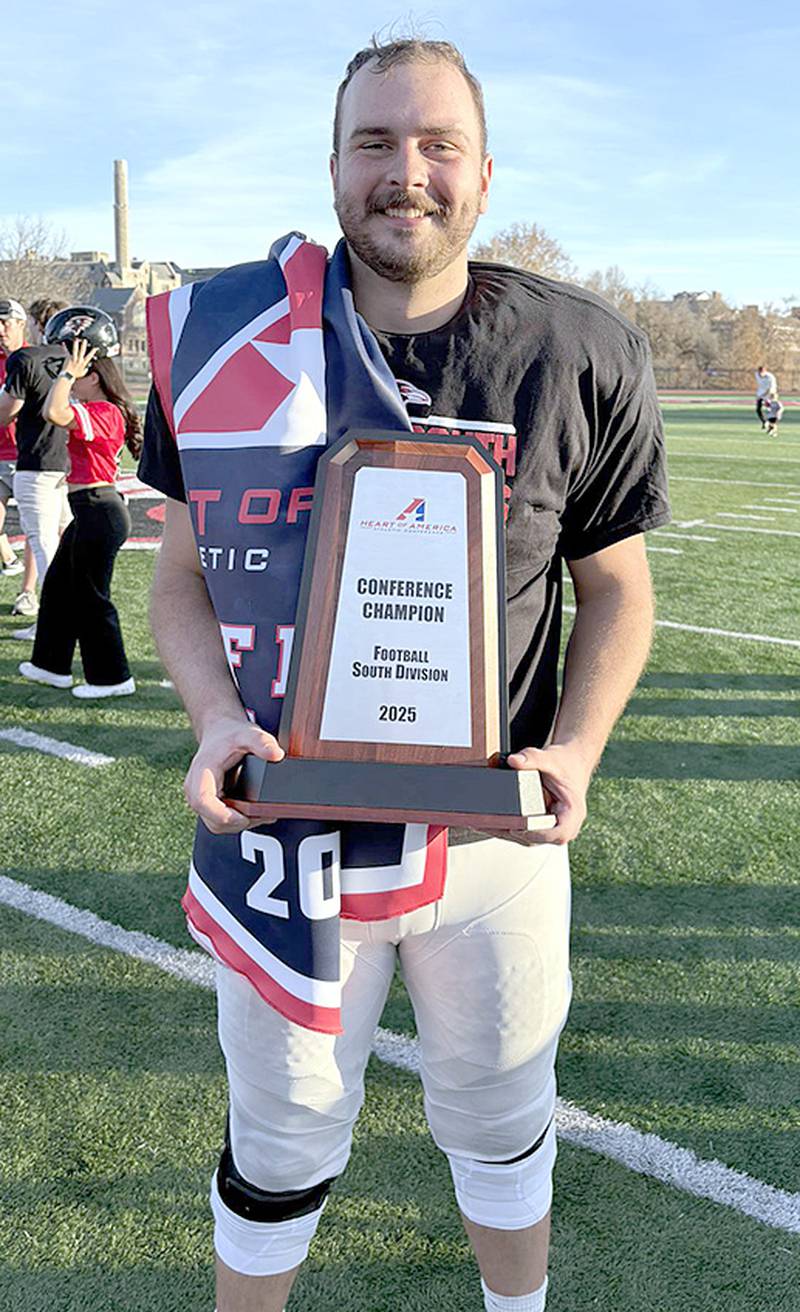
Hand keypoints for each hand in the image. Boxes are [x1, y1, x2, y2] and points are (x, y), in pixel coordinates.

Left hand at [64, 338, 97, 378]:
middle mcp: (79, 360)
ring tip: (76, 339)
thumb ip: (85, 370)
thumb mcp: (82, 373)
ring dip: (76, 345)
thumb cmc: (75, 375)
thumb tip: (87, 368)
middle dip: (84, 345)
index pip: (89, 356)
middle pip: (82, 351)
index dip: (93, 352)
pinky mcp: (68, 358)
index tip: (95, 348)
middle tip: (85, 340)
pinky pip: (66, 352)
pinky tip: (63, 344)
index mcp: (83, 363)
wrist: (68, 376)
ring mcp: (73, 359)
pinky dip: (64, 347)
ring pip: (75, 350)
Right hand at [184, 715, 283, 834]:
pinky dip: (240, 820)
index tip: (244, 817)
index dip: (222, 816)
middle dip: (240, 822)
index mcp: (201, 773)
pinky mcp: (210, 805)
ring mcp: (202, 799)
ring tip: (263, 812)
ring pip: (218, 825)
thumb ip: (262, 742)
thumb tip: (277, 754)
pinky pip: (222, 821)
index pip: (203, 802)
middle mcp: (196, 790)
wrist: (221, 733)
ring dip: (242, 824)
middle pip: (213, 821)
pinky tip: (256, 812)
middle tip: (264, 813)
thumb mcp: (247, 733)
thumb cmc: (230, 735)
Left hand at [487, 742, 593, 846]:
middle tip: (488, 824)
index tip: (516, 827)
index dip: (536, 833)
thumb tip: (513, 761)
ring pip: (526, 839)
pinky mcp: (538, 827)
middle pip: (536, 839)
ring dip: (504, 832)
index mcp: (572, 813)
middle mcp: (563, 826)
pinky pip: (522, 832)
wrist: (570, 762)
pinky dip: (506, 826)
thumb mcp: (550, 758)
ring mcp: (550, 829)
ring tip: (482, 823)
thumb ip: (532, 758)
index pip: (558, 833)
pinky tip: (488, 820)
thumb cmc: (565, 764)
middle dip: (510, 832)